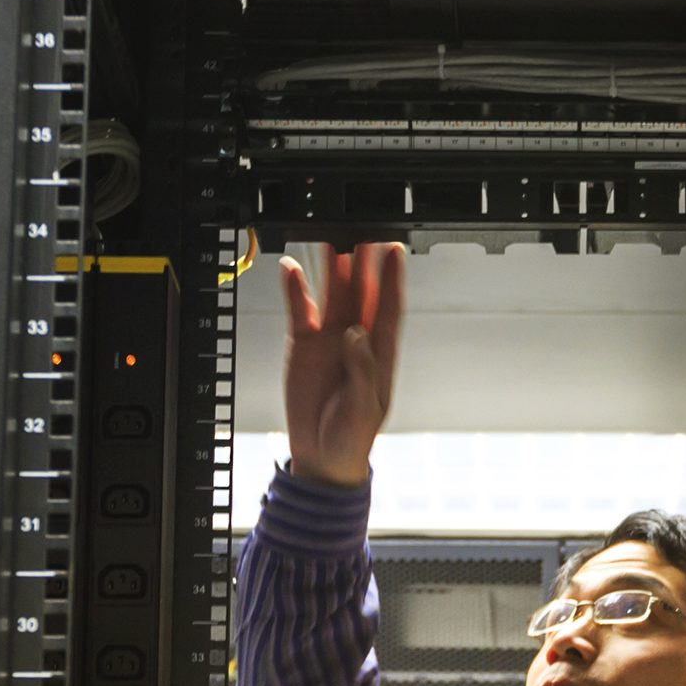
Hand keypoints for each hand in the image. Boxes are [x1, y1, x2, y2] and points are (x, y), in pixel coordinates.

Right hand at [281, 241, 404, 487]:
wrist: (321, 457)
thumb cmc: (352, 439)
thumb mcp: (364, 409)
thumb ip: (363, 371)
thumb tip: (356, 335)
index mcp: (378, 352)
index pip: (389, 307)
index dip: (392, 278)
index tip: (394, 249)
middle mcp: (356, 338)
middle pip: (362, 290)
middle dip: (362, 260)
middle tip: (361, 228)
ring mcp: (329, 338)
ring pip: (332, 292)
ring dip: (331, 265)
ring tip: (327, 235)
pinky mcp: (304, 343)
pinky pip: (300, 308)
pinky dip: (295, 288)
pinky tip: (290, 268)